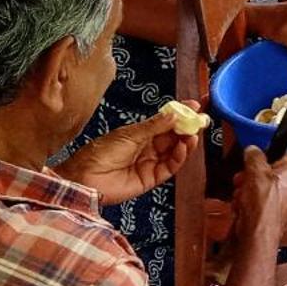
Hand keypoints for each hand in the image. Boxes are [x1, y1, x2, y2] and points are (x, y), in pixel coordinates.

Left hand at [58, 108, 200, 205]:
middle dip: (187, 128)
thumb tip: (175, 113)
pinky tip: (183, 147)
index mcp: (140, 134)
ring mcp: (150, 163)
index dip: (180, 114)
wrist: (86, 179)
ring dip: (185, 142)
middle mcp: (147, 147)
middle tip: (200, 120)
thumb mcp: (129, 134)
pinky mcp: (151, 179)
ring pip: (174, 152)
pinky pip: (169, 167)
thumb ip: (154, 126)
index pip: (165, 122)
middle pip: (172, 137)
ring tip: (193, 134)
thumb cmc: (101, 153)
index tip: (195, 106)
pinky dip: (179, 158)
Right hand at [230, 145, 286, 242]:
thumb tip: (253, 151)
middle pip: (273, 173)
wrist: (257, 235)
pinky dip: (254, 204)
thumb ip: (254, 155)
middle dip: (254, 176)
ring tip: (242, 195)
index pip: (284, 155)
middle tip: (244, 179)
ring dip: (251, 190)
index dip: (265, 158)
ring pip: (267, 189)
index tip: (254, 161)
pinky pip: (265, 203)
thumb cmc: (263, 207)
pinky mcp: (281, 217)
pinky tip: (245, 206)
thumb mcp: (255, 170)